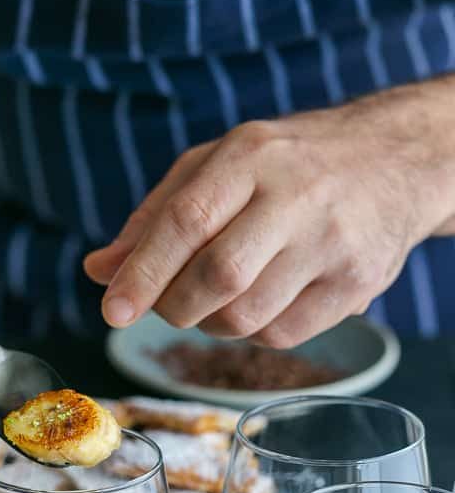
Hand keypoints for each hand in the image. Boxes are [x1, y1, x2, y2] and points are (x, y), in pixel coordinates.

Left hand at [85, 89, 454, 346]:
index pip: (186, 221)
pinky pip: (281, 336)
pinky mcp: (357, 284)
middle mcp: (297, 197)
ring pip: (246, 318)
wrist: (391, 162)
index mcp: (250, 156)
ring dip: (211, 322)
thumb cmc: (286, 166)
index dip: (143, 273)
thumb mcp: (216, 168)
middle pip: (218, 278)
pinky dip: (251, 332)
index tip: (113, 310)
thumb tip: (100, 270)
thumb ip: (154, 218)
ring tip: (217, 295)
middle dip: (175, 305)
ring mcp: (333, 243)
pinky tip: (259, 300)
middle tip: (166, 303)